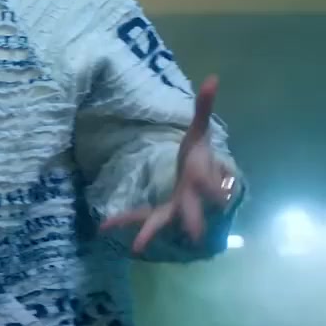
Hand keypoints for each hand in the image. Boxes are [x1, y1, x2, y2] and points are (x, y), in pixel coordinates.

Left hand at [100, 76, 235, 253]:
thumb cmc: (200, 157)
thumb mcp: (200, 132)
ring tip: (137, 248)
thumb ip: (204, 107)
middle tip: (196, 236)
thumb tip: (213, 78)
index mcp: (201, 179)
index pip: (210, 184)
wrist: (199, 182)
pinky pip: (140, 217)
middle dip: (193, 222)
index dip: (216, 189)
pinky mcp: (159, 214)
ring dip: (150, 233)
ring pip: (163, 222)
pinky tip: (102, 228)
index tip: (223, 198)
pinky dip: (122, 222)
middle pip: (192, 212)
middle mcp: (189, 199)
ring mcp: (173, 210)